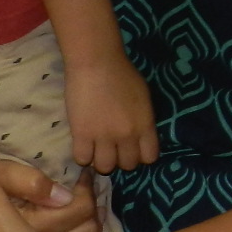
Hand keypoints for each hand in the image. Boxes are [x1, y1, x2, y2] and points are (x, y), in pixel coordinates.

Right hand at [66, 53, 157, 173]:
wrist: (97, 63)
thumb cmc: (122, 74)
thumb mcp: (144, 98)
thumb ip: (144, 120)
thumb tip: (140, 136)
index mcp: (145, 125)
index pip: (149, 158)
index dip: (140, 156)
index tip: (132, 149)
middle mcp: (127, 135)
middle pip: (127, 165)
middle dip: (121, 158)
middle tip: (112, 147)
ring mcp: (104, 137)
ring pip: (105, 167)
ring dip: (101, 160)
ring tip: (97, 149)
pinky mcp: (81, 135)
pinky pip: (82, 159)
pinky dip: (83, 155)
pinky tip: (83, 144)